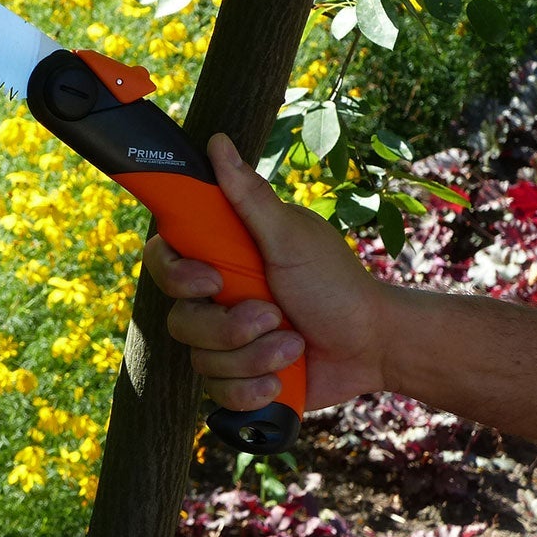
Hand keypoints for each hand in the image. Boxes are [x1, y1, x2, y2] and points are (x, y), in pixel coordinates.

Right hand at [143, 133, 391, 411]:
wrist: (372, 345)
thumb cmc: (335, 283)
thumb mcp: (291, 237)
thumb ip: (249, 197)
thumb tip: (217, 142)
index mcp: (222, 258)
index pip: (164, 259)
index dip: (178, 275)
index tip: (214, 282)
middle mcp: (216, 300)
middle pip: (180, 319)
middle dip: (229, 328)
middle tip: (274, 317)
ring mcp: (225, 343)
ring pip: (201, 361)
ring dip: (252, 357)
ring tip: (293, 349)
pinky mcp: (238, 380)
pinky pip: (219, 394)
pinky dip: (253, 389)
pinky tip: (282, 379)